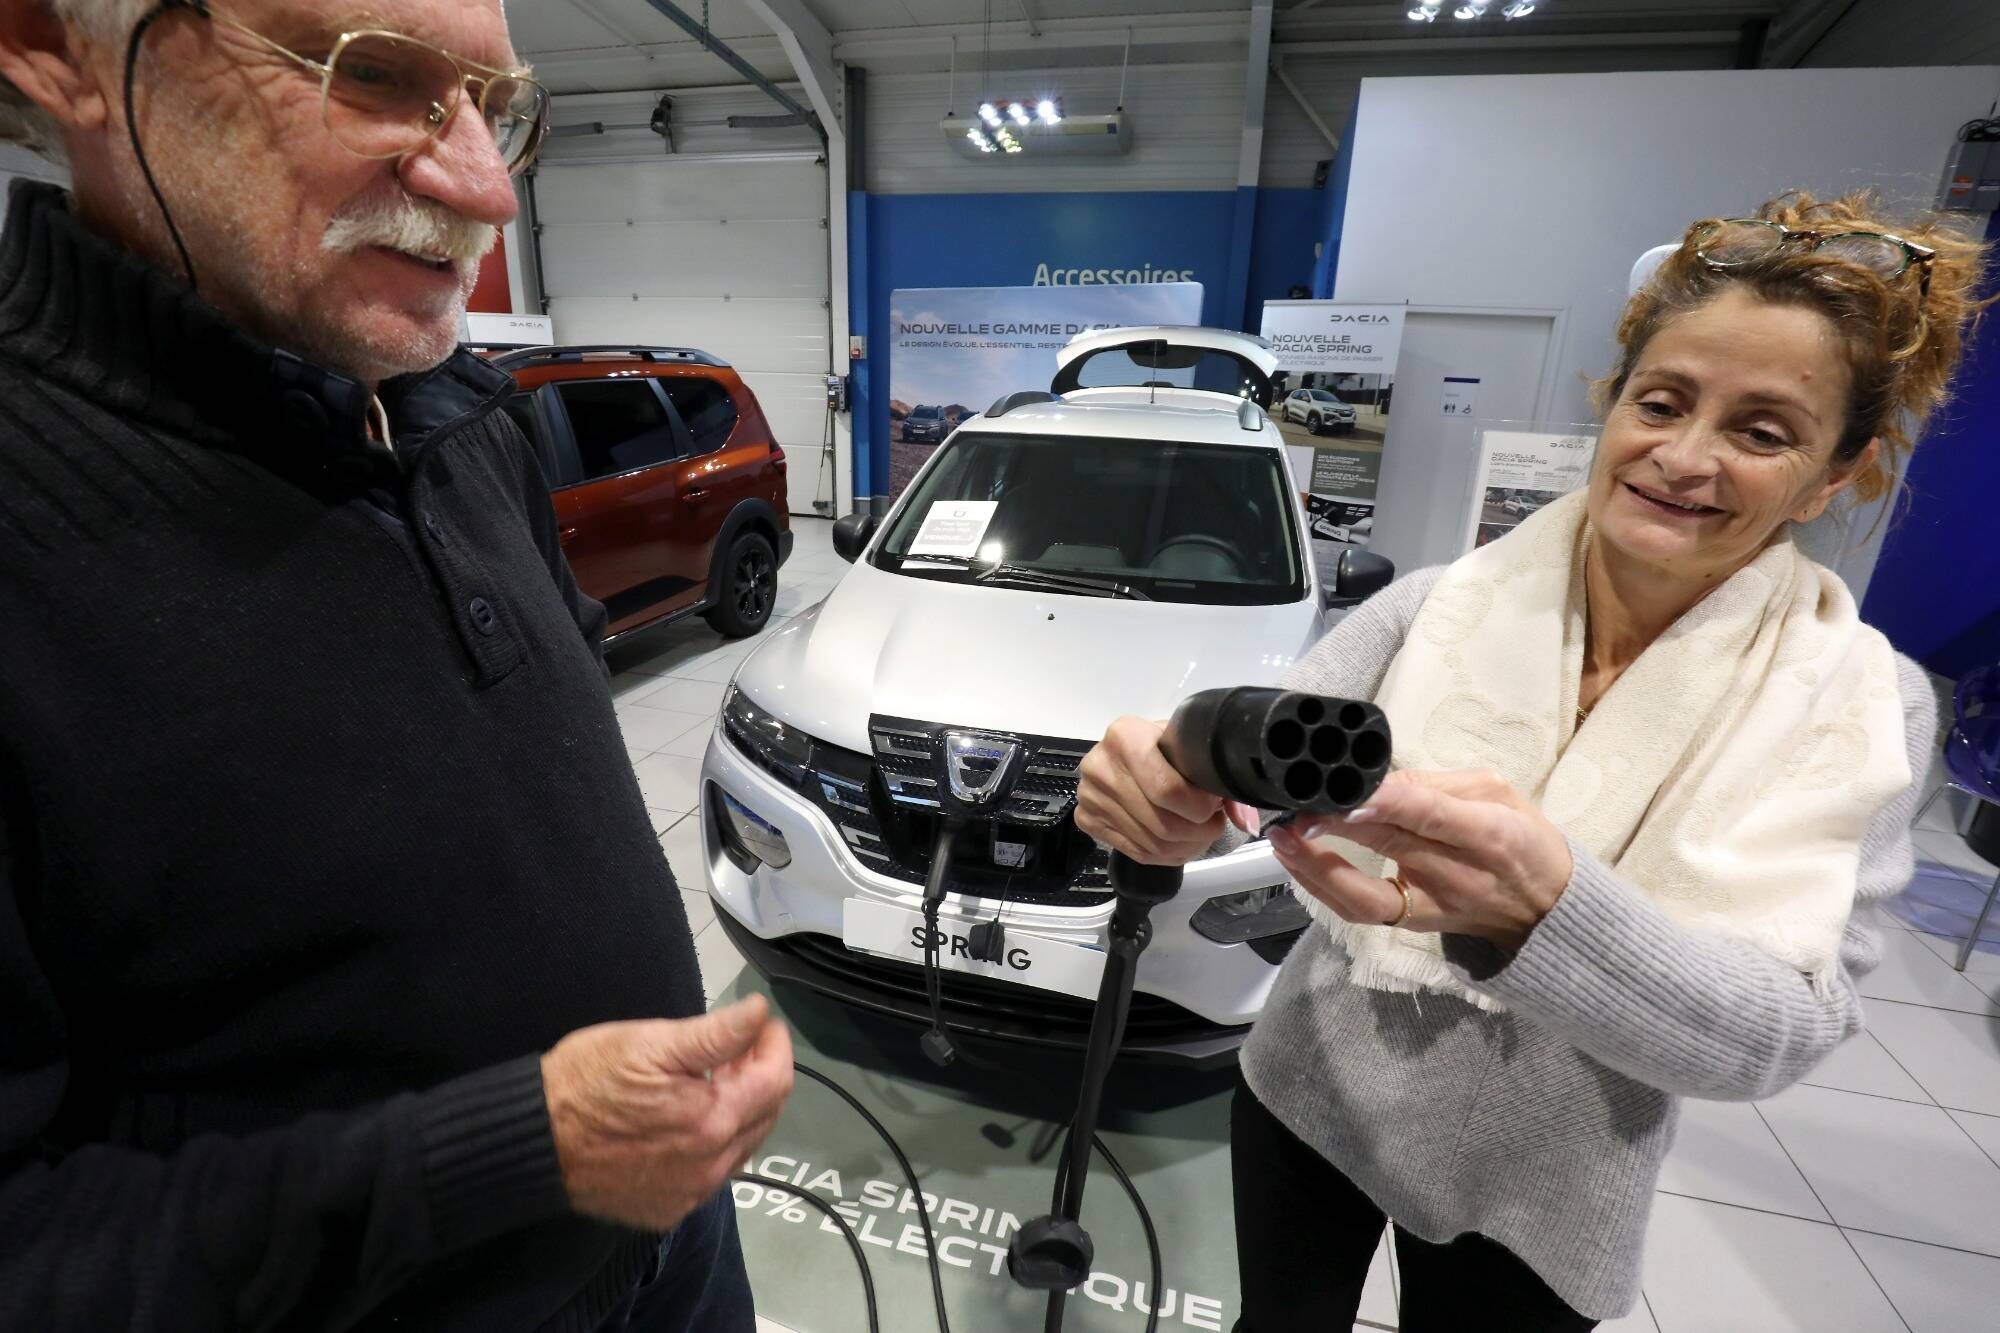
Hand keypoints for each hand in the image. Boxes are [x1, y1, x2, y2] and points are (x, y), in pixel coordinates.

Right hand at [542, 994, 793, 1229]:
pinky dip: (716, 1141)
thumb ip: (715, 1033)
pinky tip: (692, 1119)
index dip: (775, 1044)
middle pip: (766, 1115)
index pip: (775, 1081)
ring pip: (743, 1146)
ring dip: (743, 1108)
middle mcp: (711, 1166)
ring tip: (718, 1076)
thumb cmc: (586, 1082)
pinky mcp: (668, 1209)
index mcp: (712, 1120)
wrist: (532, 1143)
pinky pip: (713, 1173)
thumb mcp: (648, 1044)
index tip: (763, 1023)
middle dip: (762, 1074)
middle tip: (740, 1046)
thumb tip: (760, 1013)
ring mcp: (690, 1193)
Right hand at [1075, 717, 1255, 864]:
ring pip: (1151, 843)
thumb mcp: (1189, 748)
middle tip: (1213, 827)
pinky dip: (1165, 855)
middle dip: (1198, 833)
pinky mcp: (1086, 819)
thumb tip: (1247, 822)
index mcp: (1126, 735)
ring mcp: (1090, 795)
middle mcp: (1100, 764)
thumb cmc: (1164, 746)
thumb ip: (1220, 780)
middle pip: (1161, 822)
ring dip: (1185, 848)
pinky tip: (1179, 844)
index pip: (1166, 789)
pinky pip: (1136, 852)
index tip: (1214, 807)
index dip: (1199, 808)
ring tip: (1200, 836)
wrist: (1127, 751)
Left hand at [1267, 769, 1572, 952]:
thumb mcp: (1498, 792)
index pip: (1429, 816)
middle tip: (1292, 803)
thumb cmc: (1523, 839)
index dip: (1386, 803)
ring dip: (1314, 866)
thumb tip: (1379, 781)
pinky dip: (1322, 888)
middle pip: (1387, 845)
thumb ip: (1439, 785)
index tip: (1346, 793)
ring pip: (1364, 895)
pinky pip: (1360, 912)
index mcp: (1486, 832)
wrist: (1546, 909)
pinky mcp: (1412, 925)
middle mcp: (1456, 874)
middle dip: (1334, 823)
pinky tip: (1296, 862)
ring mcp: (1431, 906)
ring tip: (1281, 837)